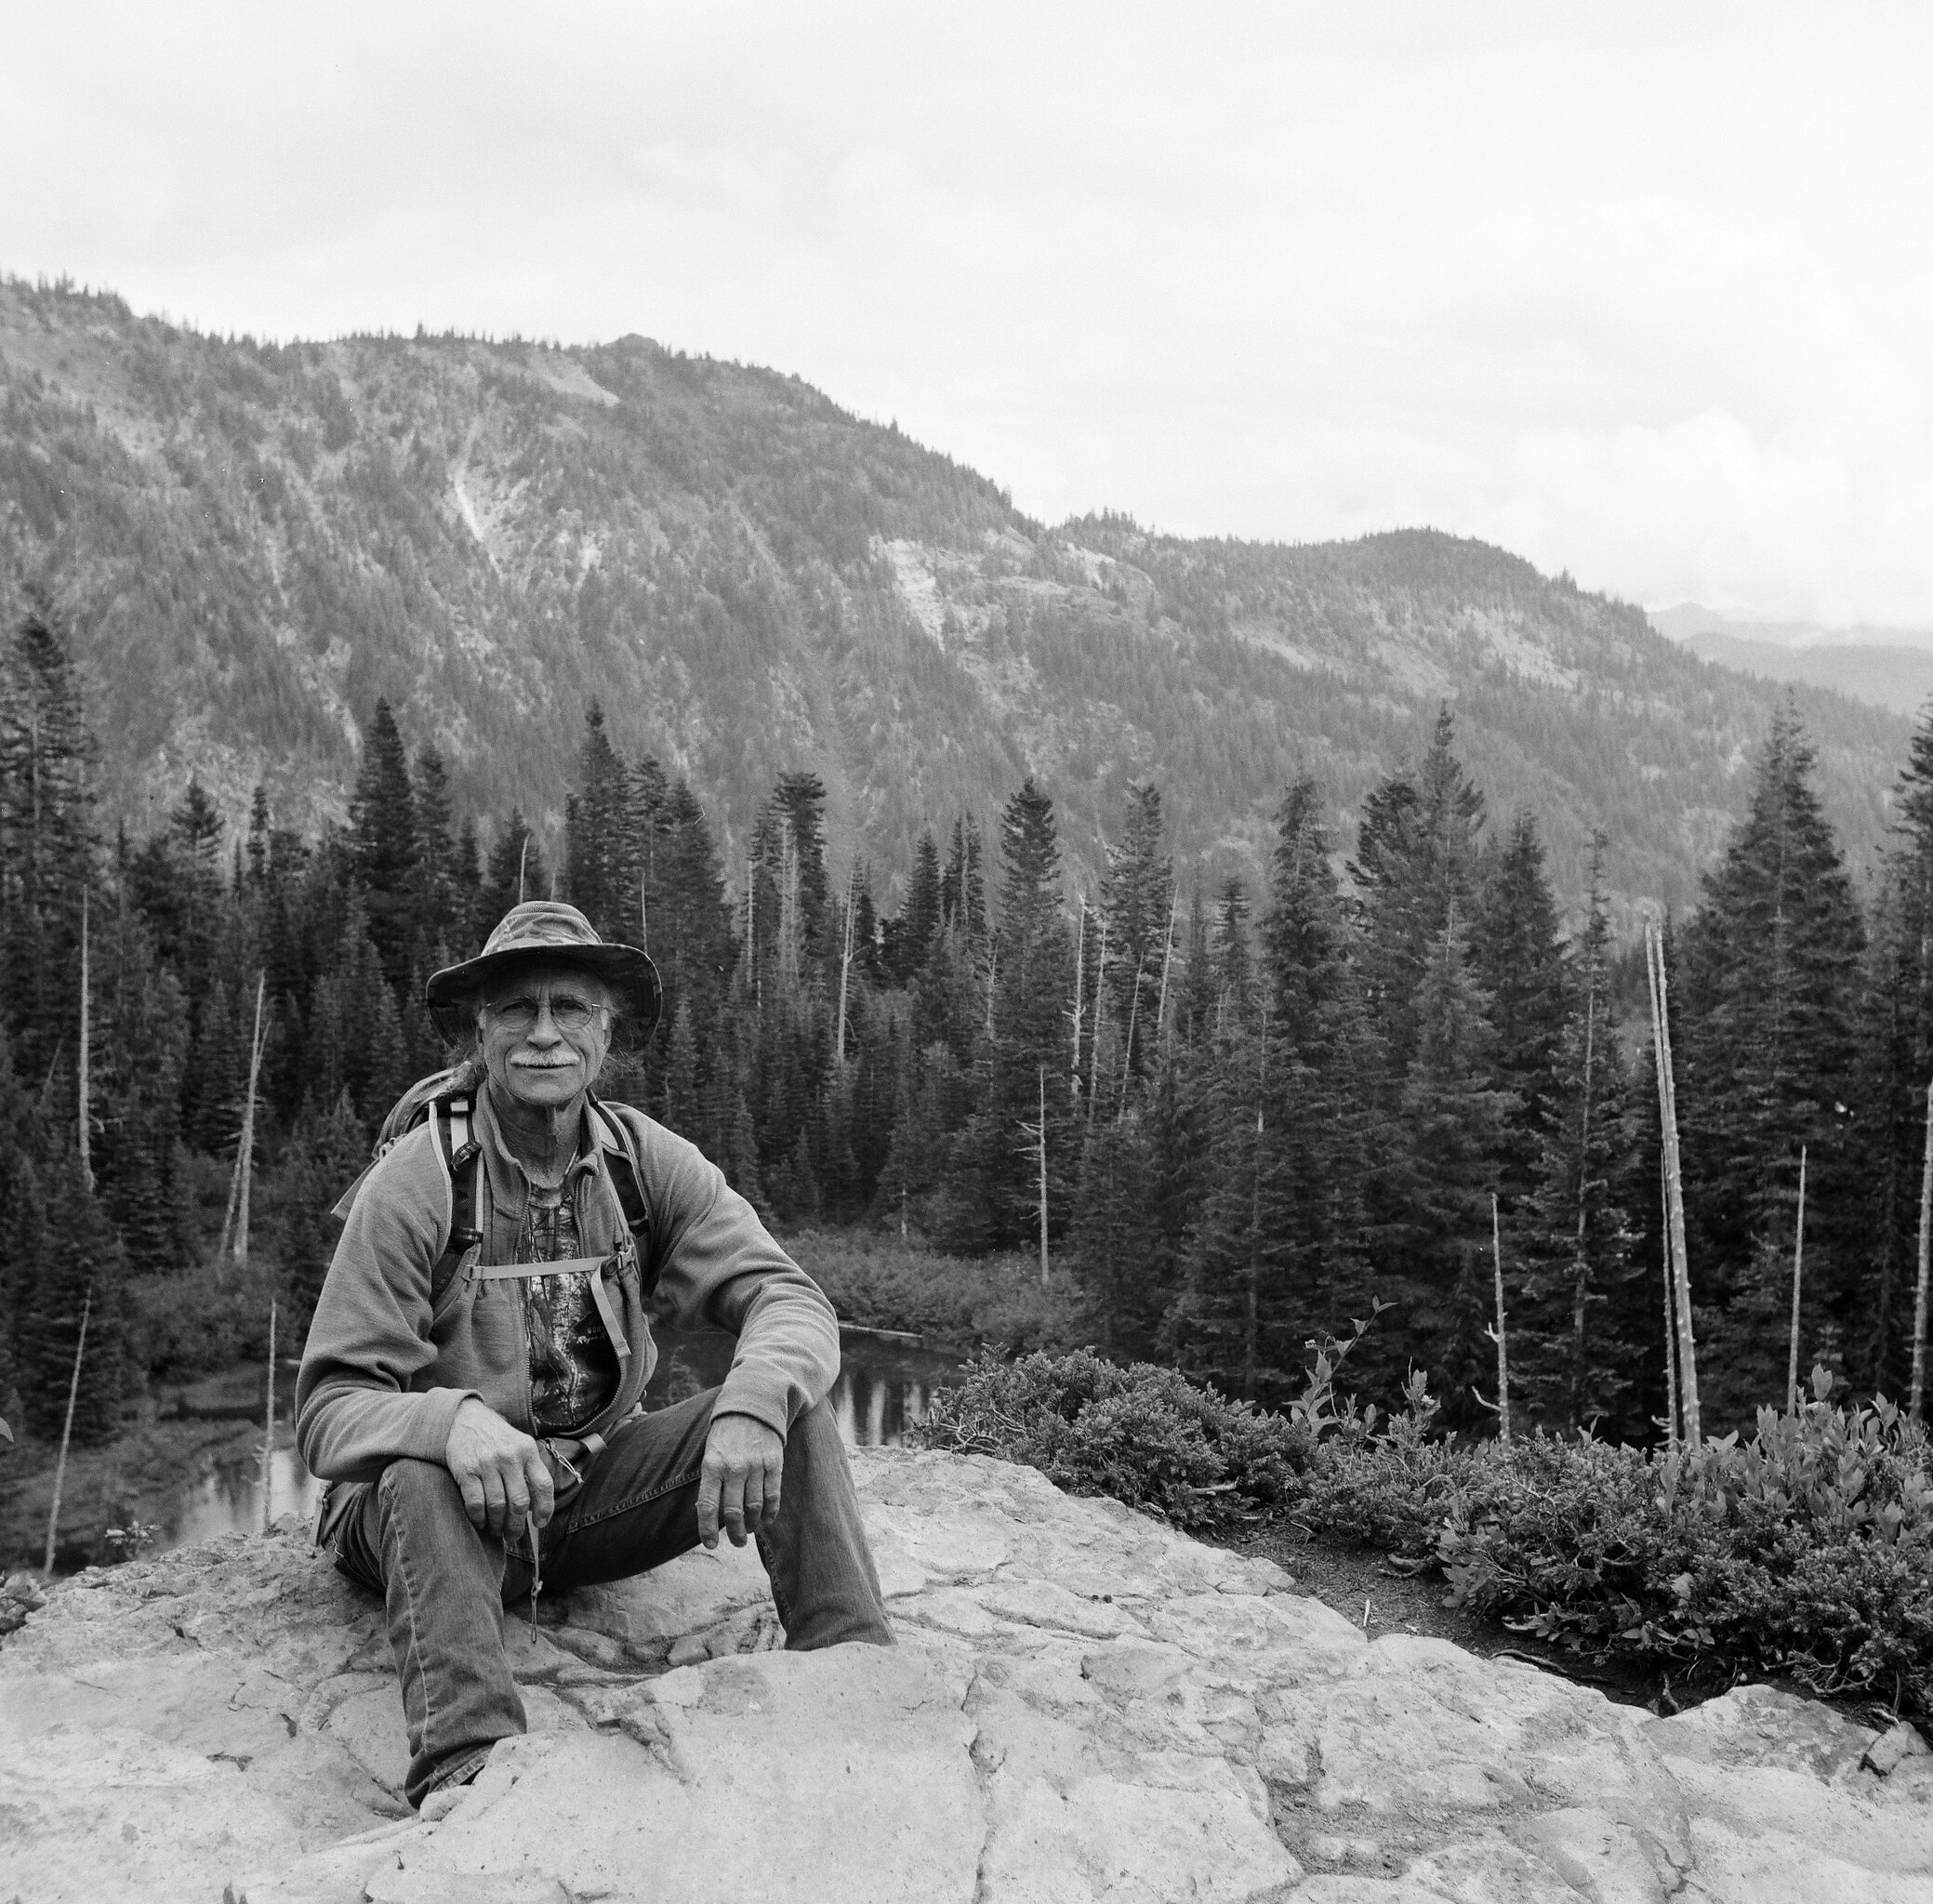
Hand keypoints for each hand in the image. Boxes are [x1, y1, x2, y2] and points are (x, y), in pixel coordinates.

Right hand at [445, 1398, 553, 1544]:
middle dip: (517, 1525)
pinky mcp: (466, 1471)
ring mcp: (487, 1464)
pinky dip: (479, 1518)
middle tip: (513, 1535)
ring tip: (497, 1531)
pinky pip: (475, 1503)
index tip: (540, 1523)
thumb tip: (536, 1506)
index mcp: (528, 1450)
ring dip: (498, 1525)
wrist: (464, 1419)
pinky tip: (481, 1522)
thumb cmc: (496, 1438)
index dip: (545, 1508)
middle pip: (520, 1501)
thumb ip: (530, 1469)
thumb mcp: (520, 1444)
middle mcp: (510, 1457)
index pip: (544, 1484)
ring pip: (497, 1506)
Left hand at [697, 1415, 784, 1550]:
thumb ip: (710, 1483)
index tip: (711, 1544)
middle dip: (735, 1533)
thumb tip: (707, 1515)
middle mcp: (734, 1467)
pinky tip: (767, 1519)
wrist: (751, 1407)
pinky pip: (773, 1495)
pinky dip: (770, 1512)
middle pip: (734, 1512)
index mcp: (712, 1465)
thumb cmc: (726, 1436)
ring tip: (750, 1530)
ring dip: (753, 1524)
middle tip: (737, 1541)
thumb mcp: (710, 1455)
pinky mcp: (774, 1462)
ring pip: (755, 1507)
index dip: (708, 1530)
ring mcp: (756, 1464)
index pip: (708, 1506)